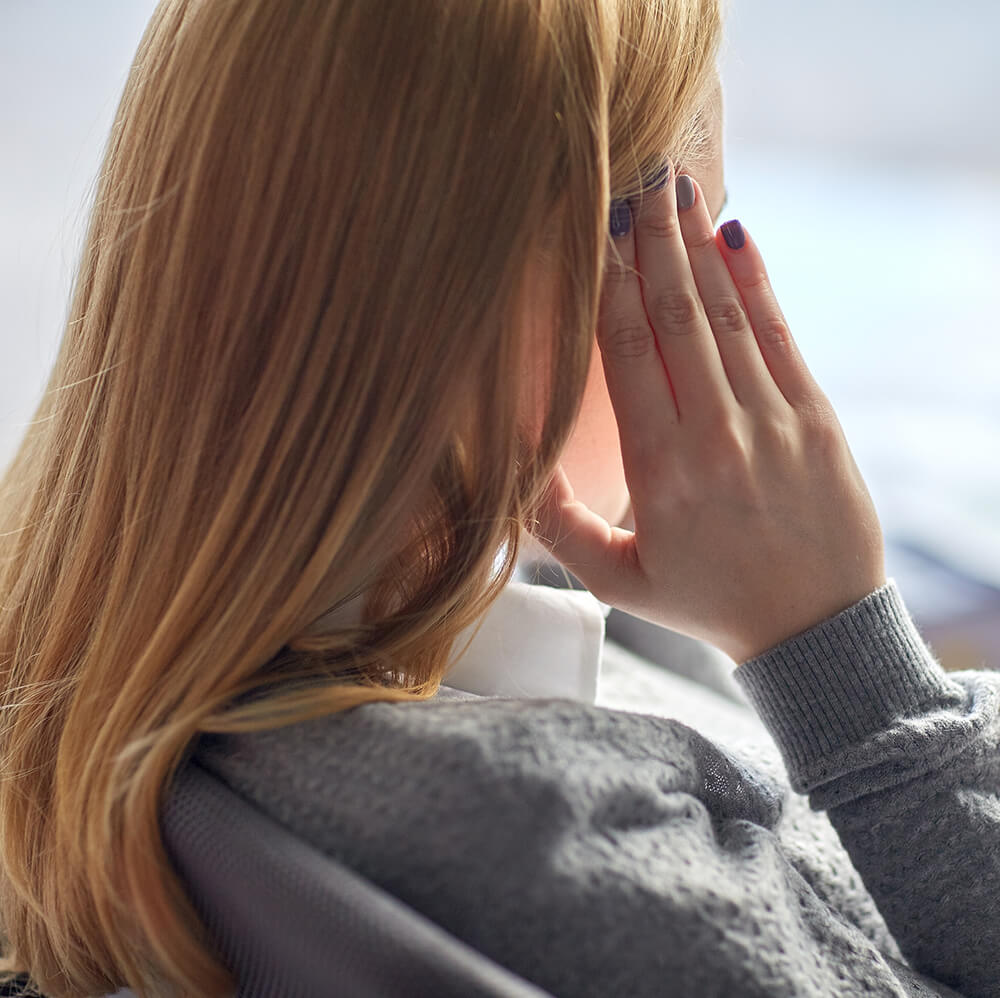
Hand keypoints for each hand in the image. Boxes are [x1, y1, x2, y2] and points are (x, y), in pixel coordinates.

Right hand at [529, 171, 885, 663]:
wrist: (814, 627)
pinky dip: (757, 282)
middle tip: (636, 178)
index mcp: (660, 470)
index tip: (595, 229)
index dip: (608, 283)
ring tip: (678, 189)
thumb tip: (513, 461)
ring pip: (725, 315)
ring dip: (699, 246)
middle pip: (675, 315)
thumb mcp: (615, 580)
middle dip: (652, 241)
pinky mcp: (816, 418)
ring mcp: (772, 420)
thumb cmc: (705, 601)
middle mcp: (715, 434)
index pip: (627, 352)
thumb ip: (558, 523)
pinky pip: (779, 335)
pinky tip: (736, 236)